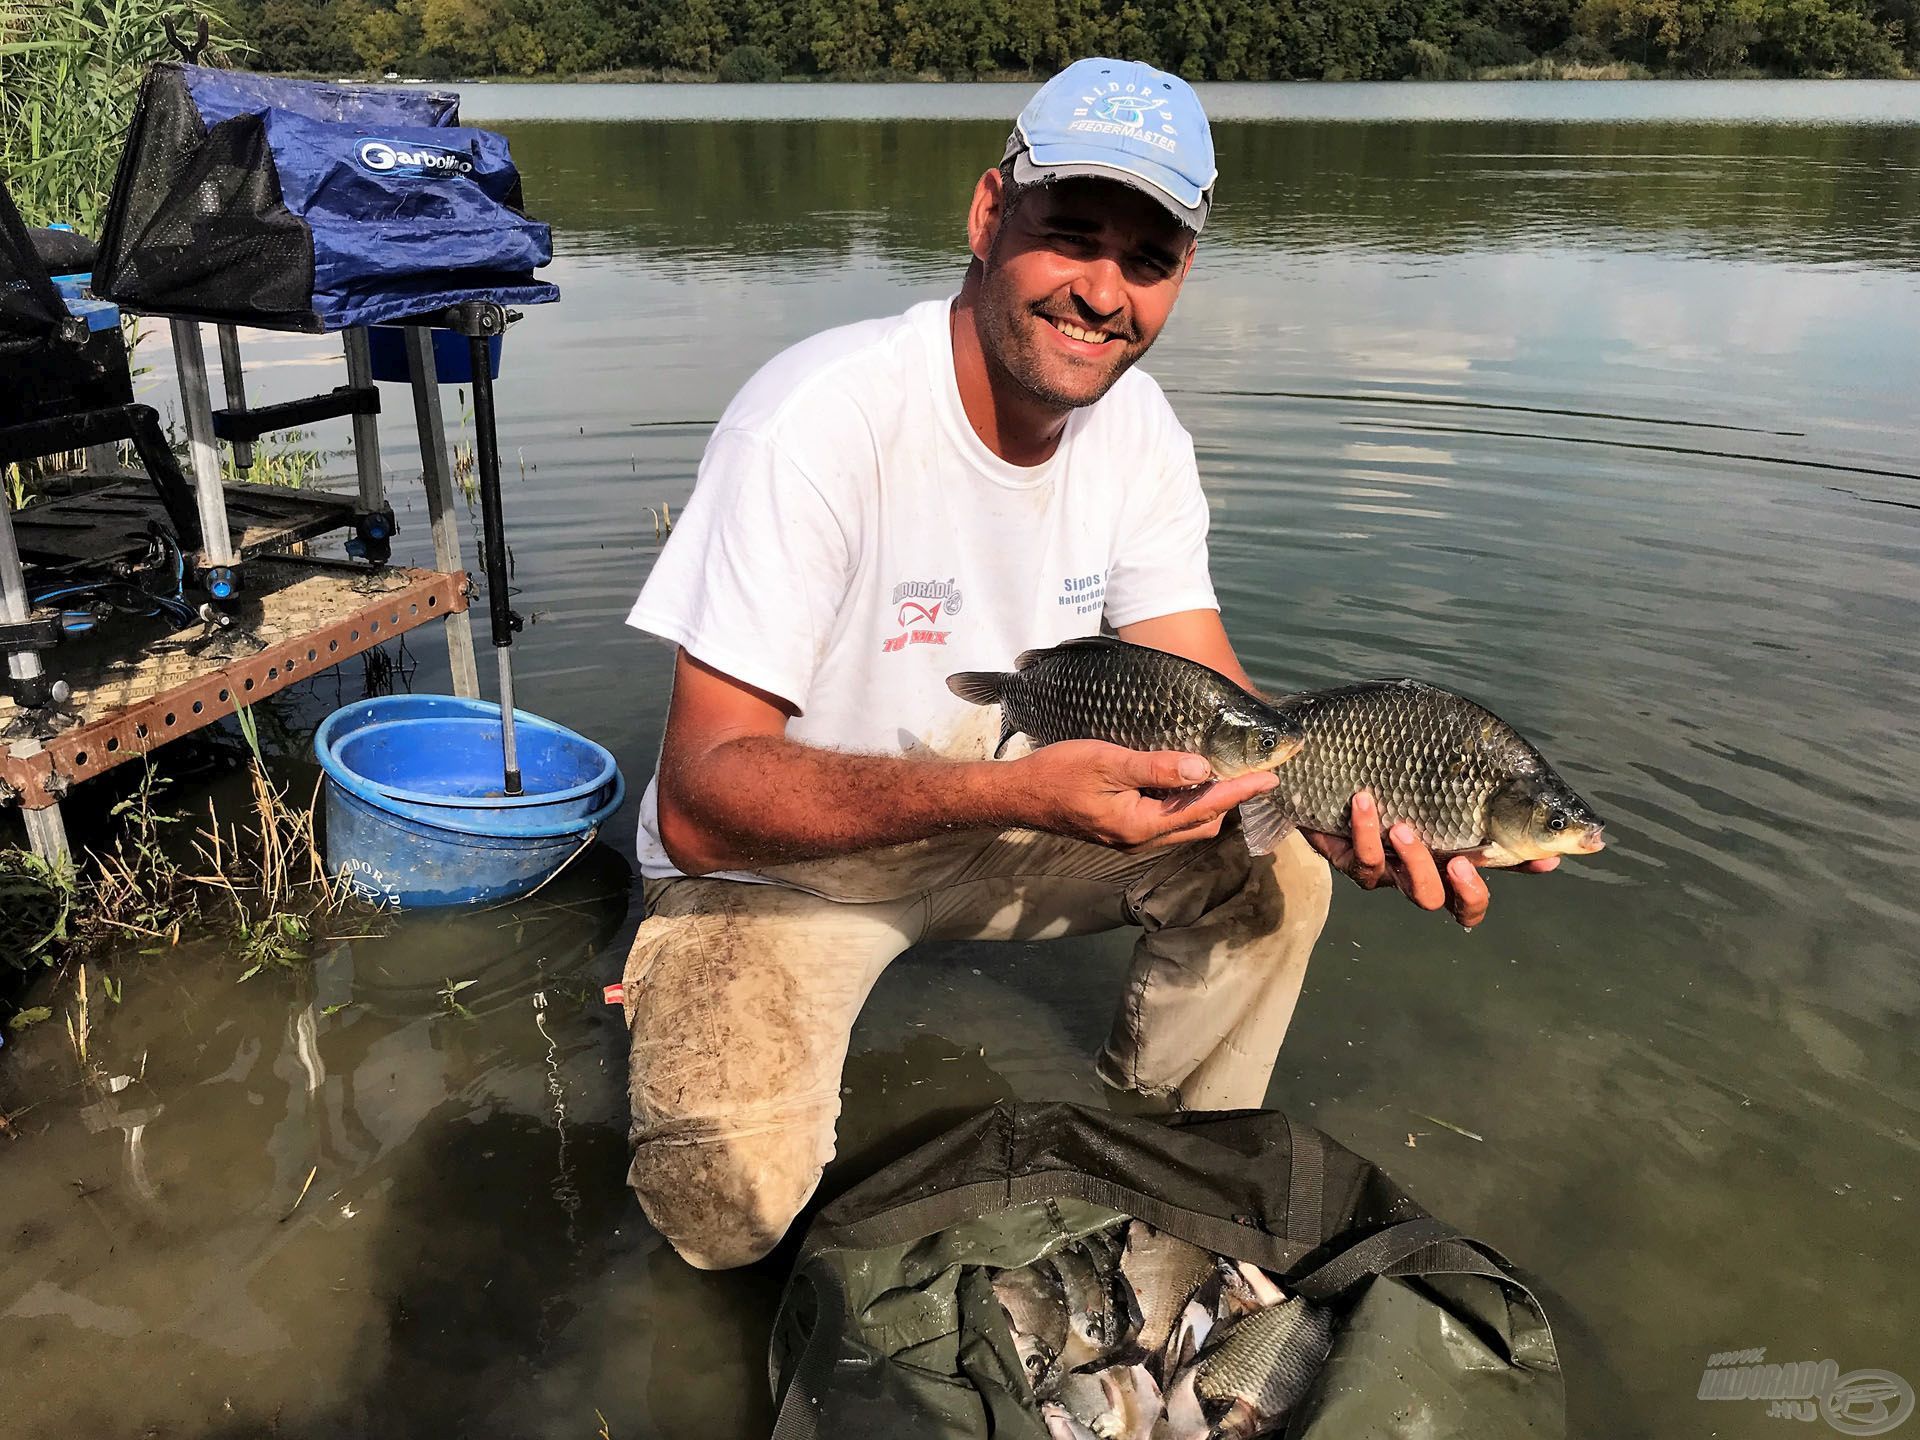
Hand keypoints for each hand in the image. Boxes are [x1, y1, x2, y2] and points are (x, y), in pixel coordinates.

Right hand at [1012, 739, 1278, 849]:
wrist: (1020, 795)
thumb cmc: (1058, 774)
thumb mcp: (1108, 762)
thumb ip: (1156, 767)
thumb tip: (1202, 769)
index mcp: (1141, 825)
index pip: (1204, 808)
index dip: (1239, 791)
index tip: (1269, 779)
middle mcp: (1142, 840)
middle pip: (1202, 825)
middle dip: (1231, 801)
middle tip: (1252, 772)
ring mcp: (1132, 839)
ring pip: (1186, 825)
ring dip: (1209, 803)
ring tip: (1227, 774)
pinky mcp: (1123, 830)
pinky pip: (1168, 821)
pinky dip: (1186, 803)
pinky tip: (1187, 780)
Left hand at [1302, 790, 1558, 929]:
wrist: (1334, 760)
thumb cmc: (1401, 772)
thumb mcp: (1455, 782)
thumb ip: (1499, 805)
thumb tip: (1560, 837)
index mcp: (1441, 861)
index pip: (1471, 898)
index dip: (1496, 888)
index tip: (1538, 862)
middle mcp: (1412, 872)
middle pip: (1435, 899)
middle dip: (1452, 883)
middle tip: (1456, 859)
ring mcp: (1380, 867)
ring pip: (1396, 882)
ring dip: (1407, 857)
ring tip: (1402, 826)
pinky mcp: (1345, 856)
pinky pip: (1358, 857)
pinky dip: (1363, 831)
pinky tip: (1364, 800)